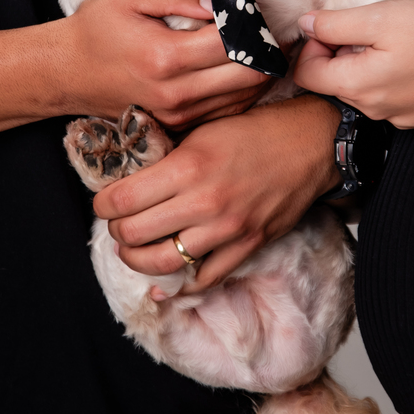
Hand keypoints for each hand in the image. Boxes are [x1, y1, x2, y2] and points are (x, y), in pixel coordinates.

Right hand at [62, 0, 267, 129]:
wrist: (67, 74)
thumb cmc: (98, 30)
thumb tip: (218, 2)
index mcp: (165, 57)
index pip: (233, 42)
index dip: (251, 23)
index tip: (248, 9)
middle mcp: (176, 93)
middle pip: (251, 75)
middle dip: (265, 49)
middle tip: (262, 29)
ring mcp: (180, 115)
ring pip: (247, 96)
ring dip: (258, 70)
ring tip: (253, 47)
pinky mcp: (181, 126)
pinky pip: (230, 110)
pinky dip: (243, 89)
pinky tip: (236, 68)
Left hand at [93, 95, 341, 290]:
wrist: (310, 142)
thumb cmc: (255, 129)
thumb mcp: (203, 129)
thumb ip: (166, 155)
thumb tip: (128, 176)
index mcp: (188, 165)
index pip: (122, 199)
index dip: (103, 204)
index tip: (104, 202)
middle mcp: (205, 201)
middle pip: (134, 234)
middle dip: (116, 232)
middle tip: (117, 224)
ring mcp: (228, 228)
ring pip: (162, 262)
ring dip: (138, 260)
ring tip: (135, 249)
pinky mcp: (248, 244)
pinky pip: (205, 277)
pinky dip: (180, 284)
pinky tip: (166, 282)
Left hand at [294, 0, 413, 127]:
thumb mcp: (381, 17)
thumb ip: (336, 24)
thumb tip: (305, 25)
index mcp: (356, 85)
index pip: (305, 72)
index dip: (313, 44)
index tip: (338, 26)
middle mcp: (370, 109)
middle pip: (332, 81)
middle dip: (341, 52)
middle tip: (371, 28)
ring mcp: (394, 118)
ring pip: (361, 88)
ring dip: (366, 63)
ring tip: (397, 42)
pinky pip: (387, 97)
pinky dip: (390, 77)